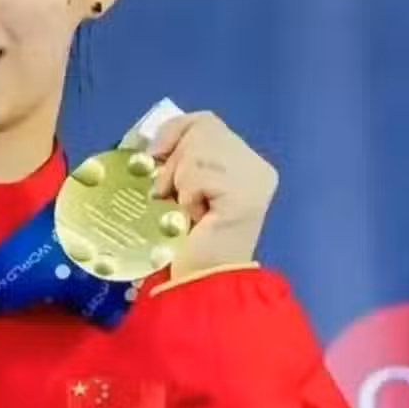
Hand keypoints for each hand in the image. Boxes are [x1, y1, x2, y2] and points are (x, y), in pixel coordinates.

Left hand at [148, 111, 277, 280]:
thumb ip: (176, 161)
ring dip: (180, 180)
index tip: (154, 157)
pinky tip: (196, 218)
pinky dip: (187, 195)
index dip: (173, 132)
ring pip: (201, 146)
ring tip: (187, 210)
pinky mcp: (246, 194)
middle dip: (176, 161)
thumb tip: (151, 146)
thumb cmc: (184, 244)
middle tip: (172, 196)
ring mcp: (255, 179)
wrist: (200, 286)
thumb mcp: (178, 190)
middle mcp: (257, 167)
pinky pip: (200, 173)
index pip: (205, 121)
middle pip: (203, 128)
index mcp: (244, 164)